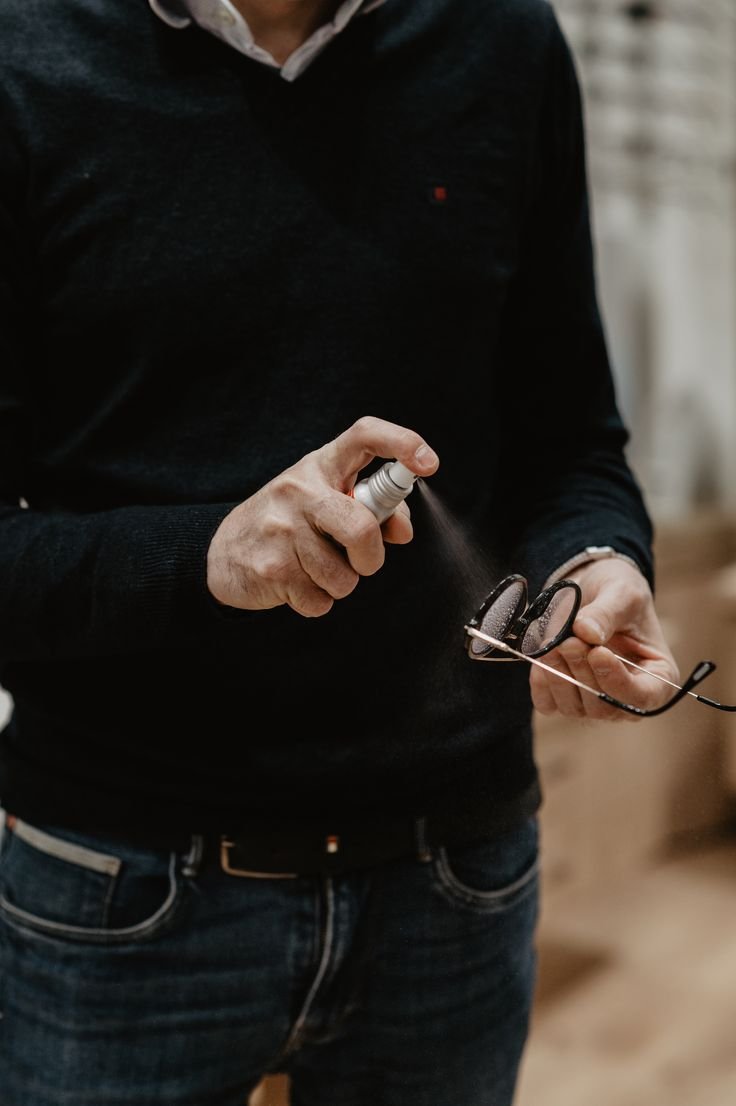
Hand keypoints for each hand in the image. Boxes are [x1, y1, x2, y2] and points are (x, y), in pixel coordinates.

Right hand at [206, 416, 438, 616]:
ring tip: (315, 569)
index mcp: (319, 466)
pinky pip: (320, 601)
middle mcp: (298, 491)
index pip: (364, 436)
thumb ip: (372, 511)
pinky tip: (296, 584)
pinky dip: (316, 602)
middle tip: (363, 563)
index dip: (403, 443)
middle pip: (361, 528)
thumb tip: (403, 530)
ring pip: (343, 577)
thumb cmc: (288, 523)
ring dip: (339, 584)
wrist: (222, 554)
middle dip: (371, 557)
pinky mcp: (271, 569)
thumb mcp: (325, 502)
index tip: (428, 463)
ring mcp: (281, 530)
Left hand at [529, 558, 679, 721]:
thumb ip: (607, 613)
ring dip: (559, 675)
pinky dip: (541, 682)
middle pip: (603, 705)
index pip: (642, 697)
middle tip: (568, 640)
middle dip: (583, 672)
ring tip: (552, 642)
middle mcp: (626, 697)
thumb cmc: (619, 593)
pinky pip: (548, 703)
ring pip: (574, 706)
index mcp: (658, 677)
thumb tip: (586, 633)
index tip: (598, 653)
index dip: (618, 682)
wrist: (591, 590)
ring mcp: (593, 701)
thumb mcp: (622, 593)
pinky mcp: (562, 697)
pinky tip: (542, 656)